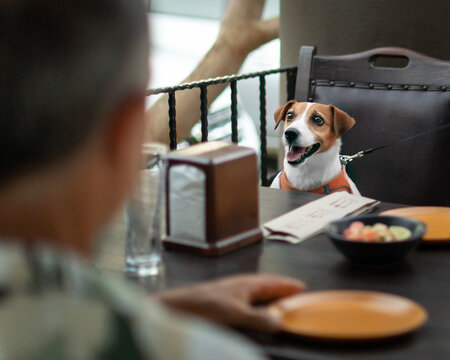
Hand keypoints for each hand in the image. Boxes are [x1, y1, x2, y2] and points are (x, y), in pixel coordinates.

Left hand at [154, 274, 304, 331]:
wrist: (182, 306)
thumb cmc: (204, 304)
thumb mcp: (236, 313)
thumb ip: (258, 318)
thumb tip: (279, 321)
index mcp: (247, 283)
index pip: (273, 282)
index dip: (288, 284)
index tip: (301, 286)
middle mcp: (241, 285)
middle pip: (267, 285)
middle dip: (281, 289)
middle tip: (294, 294)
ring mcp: (233, 292)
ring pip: (257, 292)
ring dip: (270, 297)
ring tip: (279, 303)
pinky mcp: (225, 301)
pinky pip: (249, 300)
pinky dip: (259, 305)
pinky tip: (256, 311)